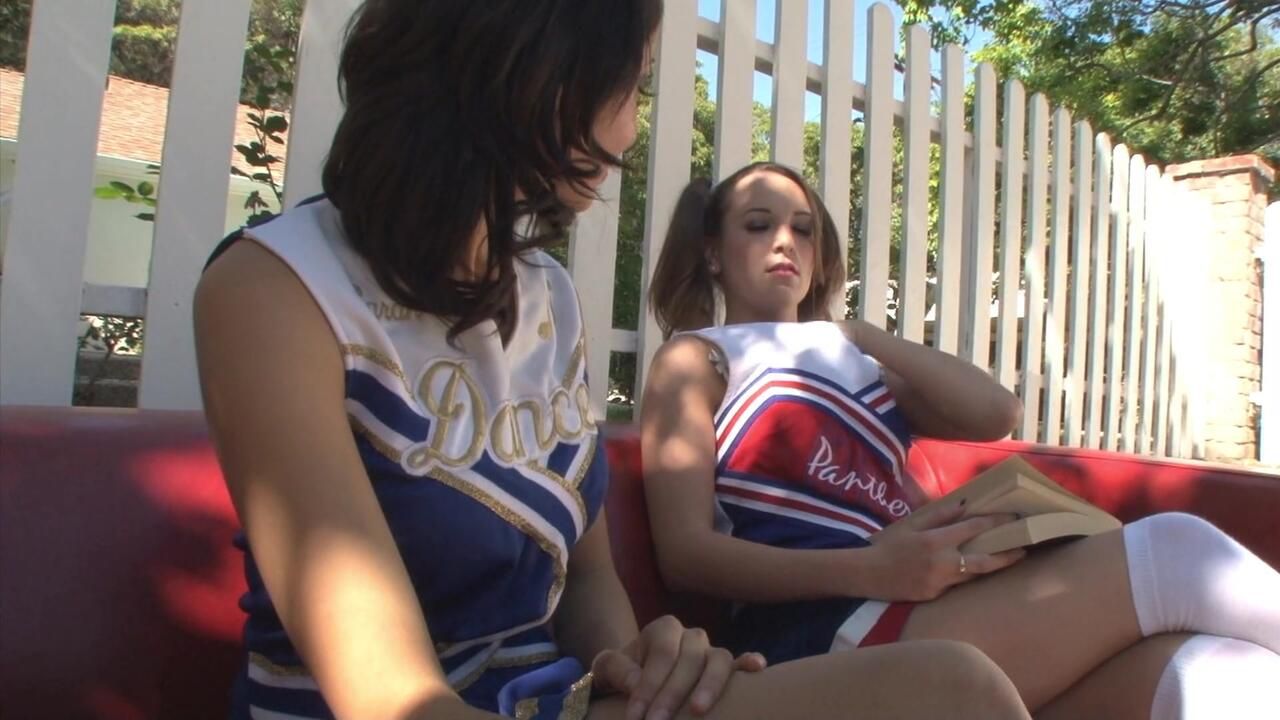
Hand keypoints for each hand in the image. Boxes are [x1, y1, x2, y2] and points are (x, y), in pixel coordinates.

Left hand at [590, 615, 766, 719]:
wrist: (636, 678)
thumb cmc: (624, 673)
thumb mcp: (608, 667)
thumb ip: (617, 669)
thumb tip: (637, 683)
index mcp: (664, 628)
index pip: (662, 655)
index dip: (649, 686)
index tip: (636, 716)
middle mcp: (691, 636)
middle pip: (689, 659)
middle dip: (672, 694)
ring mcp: (711, 652)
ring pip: (718, 659)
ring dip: (710, 685)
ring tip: (698, 711)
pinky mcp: (727, 669)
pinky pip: (740, 661)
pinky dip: (749, 663)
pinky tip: (756, 668)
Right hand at [865, 501, 1025, 601]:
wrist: (867, 574)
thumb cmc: (888, 545)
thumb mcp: (911, 524)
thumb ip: (938, 515)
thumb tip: (964, 505)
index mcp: (936, 541)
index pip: (974, 529)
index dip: (996, 522)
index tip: (1013, 516)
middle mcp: (942, 563)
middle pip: (984, 561)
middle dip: (1007, 555)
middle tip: (1025, 549)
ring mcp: (940, 583)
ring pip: (973, 575)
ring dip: (991, 566)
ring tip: (1008, 559)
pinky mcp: (934, 596)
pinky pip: (954, 585)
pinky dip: (962, 576)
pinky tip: (970, 571)